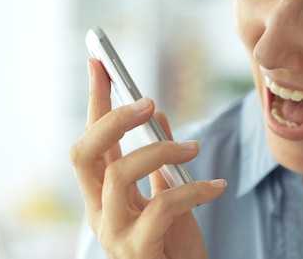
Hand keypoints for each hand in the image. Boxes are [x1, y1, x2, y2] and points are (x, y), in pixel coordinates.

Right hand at [70, 58, 226, 258]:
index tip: (100, 63)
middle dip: (114, 119)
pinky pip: (161, 207)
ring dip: (160, 151)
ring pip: (118, 176)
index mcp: (104, 195)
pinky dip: (193, 189)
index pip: (91, 141)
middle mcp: (99, 212)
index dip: (94, 101)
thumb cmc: (174, 244)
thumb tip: (156, 113)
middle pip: (84, 154)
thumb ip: (157, 159)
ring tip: (194, 148)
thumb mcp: (168, 193)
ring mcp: (114, 234)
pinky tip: (217, 185)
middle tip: (149, 102)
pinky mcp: (138, 251)